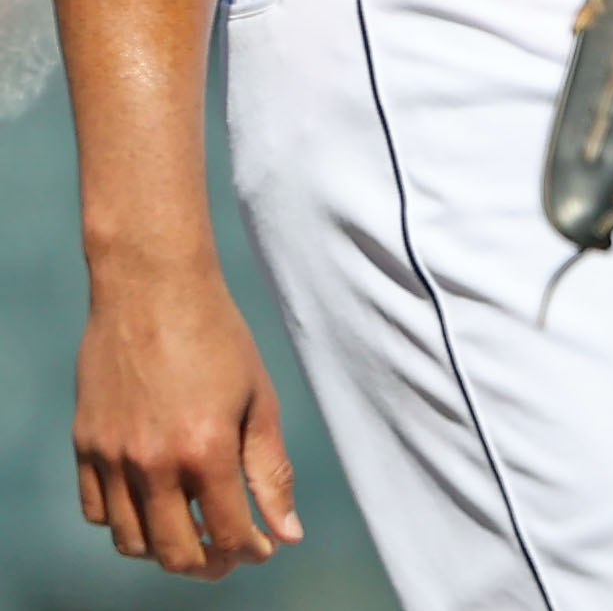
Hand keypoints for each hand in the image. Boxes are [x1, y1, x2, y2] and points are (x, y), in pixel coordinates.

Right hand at [74, 258, 299, 574]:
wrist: (153, 289)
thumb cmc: (218, 338)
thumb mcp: (259, 401)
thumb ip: (270, 471)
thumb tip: (287, 532)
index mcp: (205, 450)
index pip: (229, 533)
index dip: (252, 550)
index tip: (265, 546)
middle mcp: (152, 462)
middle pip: (174, 552)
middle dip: (208, 564)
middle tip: (228, 554)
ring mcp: (112, 456)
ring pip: (131, 540)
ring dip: (164, 548)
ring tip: (193, 531)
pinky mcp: (85, 445)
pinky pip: (96, 510)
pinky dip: (124, 521)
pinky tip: (152, 504)